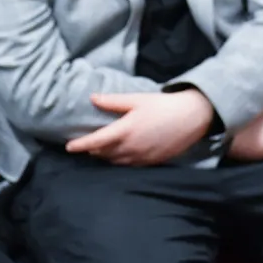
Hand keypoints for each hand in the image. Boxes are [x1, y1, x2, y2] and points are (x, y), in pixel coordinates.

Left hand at [65, 90, 214, 165]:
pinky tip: (123, 152)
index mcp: (124, 131)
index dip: (79, 145)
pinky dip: (121, 159)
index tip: (68, 146)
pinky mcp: (151, 162)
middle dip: (93, 149)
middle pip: (102, 153)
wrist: (193, 117)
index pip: (94, 142)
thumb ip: (113, 101)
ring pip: (114, 161)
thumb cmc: (164, 105)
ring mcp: (140, 157)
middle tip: (89, 142)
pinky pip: (129, 164)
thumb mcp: (138, 99)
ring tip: (104, 148)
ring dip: (106, 155)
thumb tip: (93, 98)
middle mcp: (129, 148)